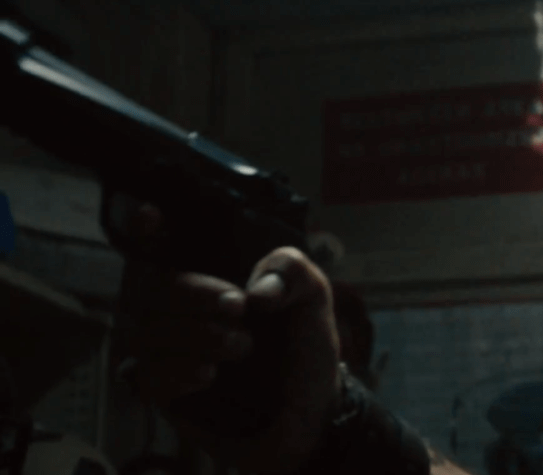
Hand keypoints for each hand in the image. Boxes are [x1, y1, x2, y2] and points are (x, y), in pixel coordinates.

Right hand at [118, 204, 341, 473]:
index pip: (161, 244)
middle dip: (194, 294)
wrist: (309, 414)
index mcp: (210, 276)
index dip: (142, 227)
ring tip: (242, 348)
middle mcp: (180, 308)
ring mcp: (167, 348)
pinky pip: (143, 375)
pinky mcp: (162, 388)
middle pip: (149, 286)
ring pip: (145, 331)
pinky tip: (209, 375)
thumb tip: (257, 290)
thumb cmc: (304, 349)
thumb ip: (293, 270)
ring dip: (196, 336)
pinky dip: (175, 373)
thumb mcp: (314, 299)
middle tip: (238, 308)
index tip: (149, 216)